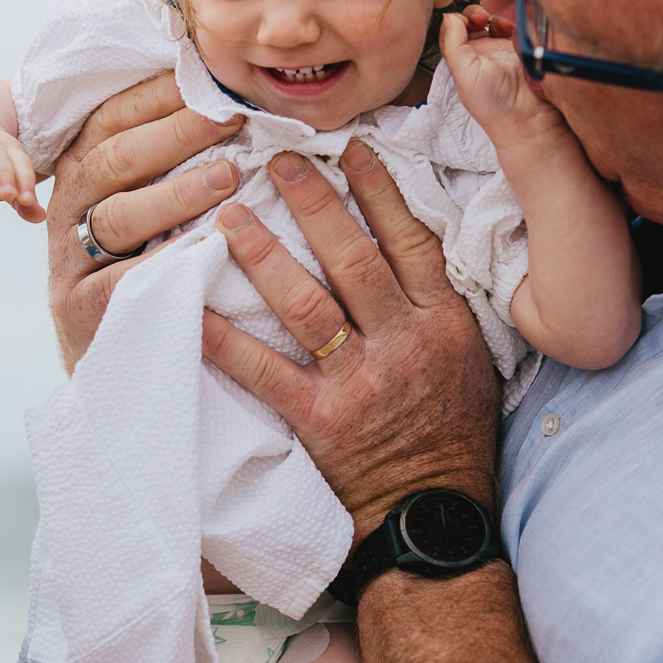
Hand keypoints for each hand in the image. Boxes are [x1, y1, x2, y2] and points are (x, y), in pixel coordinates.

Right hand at [48, 74, 241, 370]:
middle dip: (175, 133)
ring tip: (229, 176)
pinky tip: (208, 245)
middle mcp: (69, 209)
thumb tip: (225, 98)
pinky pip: (127, 279)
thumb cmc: (141, 263)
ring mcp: (71, 262)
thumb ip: (164, 159)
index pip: (113, 118)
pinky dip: (168, 259)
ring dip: (177, 193)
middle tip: (230, 117)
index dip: (159, 95)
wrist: (113, 354)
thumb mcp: (140, 206)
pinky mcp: (84, 309)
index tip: (211, 78)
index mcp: (82, 172)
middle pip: (115, 159)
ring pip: (119, 216)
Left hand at [201, 143, 499, 538]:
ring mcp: (360, 381)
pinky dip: (225, 340)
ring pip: (305, 303)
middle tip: (276, 161)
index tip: (349, 150)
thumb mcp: (470, 358)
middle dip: (313, 203)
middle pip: (352, 257)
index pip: (409, 240)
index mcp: (441, 322)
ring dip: (263, 254)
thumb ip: (436, 304)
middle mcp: (402, 342)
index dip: (378, 191)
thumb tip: (405, 241)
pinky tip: (193, 309)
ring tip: (229, 216)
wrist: (434, 512)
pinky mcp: (321, 419)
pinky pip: (264, 371)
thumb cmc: (453, 434)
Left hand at [438, 9, 573, 153]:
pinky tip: (514, 27)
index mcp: (463, 62)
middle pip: (474, 22)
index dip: (456, 21)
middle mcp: (483, 54)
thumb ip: (453, 44)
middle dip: (476, 14)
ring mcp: (504, 49)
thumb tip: (448, 17)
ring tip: (500, 24)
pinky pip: (517, 25)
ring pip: (495, 20)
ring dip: (496, 15)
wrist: (529, 116)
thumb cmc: (495, 106)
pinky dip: (515, 20)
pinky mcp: (524, 47)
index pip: (453, 32)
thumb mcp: (464, 74)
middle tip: (482, 18)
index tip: (463, 20)